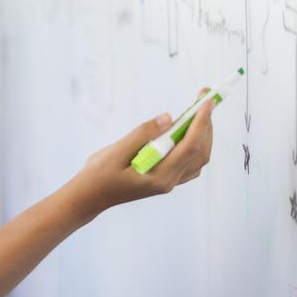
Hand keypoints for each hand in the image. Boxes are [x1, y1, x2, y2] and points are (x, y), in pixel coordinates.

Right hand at [72, 93, 215, 215]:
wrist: (90, 196)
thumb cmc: (99, 175)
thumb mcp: (115, 152)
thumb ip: (143, 134)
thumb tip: (169, 117)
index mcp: (159, 176)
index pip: (189, 147)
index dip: (201, 122)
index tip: (206, 101)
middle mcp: (168, 182)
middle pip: (200, 152)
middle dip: (206, 124)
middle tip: (204, 99)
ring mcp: (168, 183)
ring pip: (198, 158)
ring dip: (203, 135)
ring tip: (198, 112)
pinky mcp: (165, 180)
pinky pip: (190, 163)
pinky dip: (196, 145)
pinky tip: (187, 132)